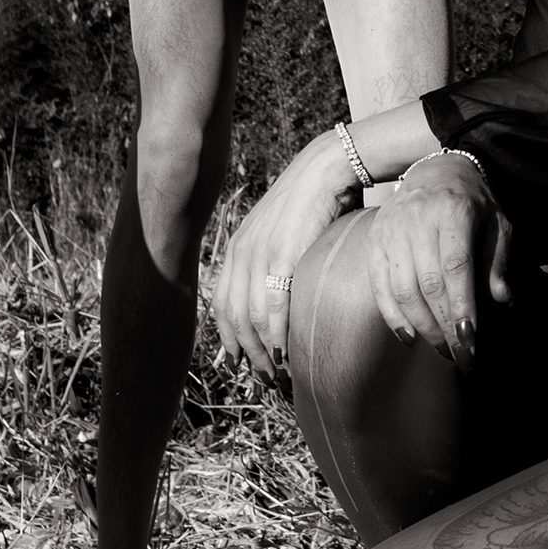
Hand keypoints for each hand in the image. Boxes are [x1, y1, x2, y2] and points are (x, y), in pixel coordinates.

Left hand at [210, 132, 360, 368]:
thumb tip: (274, 296)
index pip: (223, 306)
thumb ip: (268, 261)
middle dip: (247, 355)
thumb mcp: (277, 232)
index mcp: (236, 250)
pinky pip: (275, 306)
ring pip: (253, 318)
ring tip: (277, 374)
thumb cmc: (309, 203)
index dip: (229, 339)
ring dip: (264, 352)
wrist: (325, 170)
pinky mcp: (283, 255)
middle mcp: (241, 255)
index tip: (241, 363)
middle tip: (264, 378)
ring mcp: (260, 255)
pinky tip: (285, 353)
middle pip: (235, 319)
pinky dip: (279, 335)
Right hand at [366, 153, 515, 366]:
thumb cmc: (473, 202)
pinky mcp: (374, 241)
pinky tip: (410, 337)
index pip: (456, 268)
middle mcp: (417, 219)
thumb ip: (498, 260)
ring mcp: (391, 230)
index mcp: (453, 210)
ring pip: (402, 290)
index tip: (471, 341)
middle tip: (461, 355)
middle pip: (429, 284)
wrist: (435, 169)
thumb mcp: (497, 222)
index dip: (462, 308)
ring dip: (422, 327)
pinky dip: (393, 317)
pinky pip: (379, 287)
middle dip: (445, 326)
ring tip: (441, 348)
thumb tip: (501, 299)